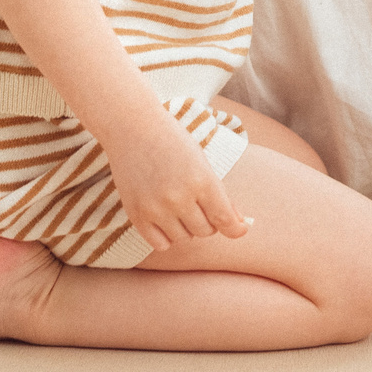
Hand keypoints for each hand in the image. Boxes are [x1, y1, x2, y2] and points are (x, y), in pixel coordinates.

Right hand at [103, 113, 247, 251]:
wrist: (132, 127)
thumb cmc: (172, 141)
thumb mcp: (201, 161)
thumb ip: (220, 195)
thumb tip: (238, 226)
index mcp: (201, 180)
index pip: (224, 219)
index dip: (235, 228)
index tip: (239, 229)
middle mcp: (179, 197)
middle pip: (205, 231)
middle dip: (207, 220)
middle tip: (198, 202)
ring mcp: (156, 208)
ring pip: (184, 238)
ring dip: (186, 227)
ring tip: (178, 204)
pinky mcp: (136, 215)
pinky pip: (160, 244)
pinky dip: (166, 236)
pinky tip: (164, 218)